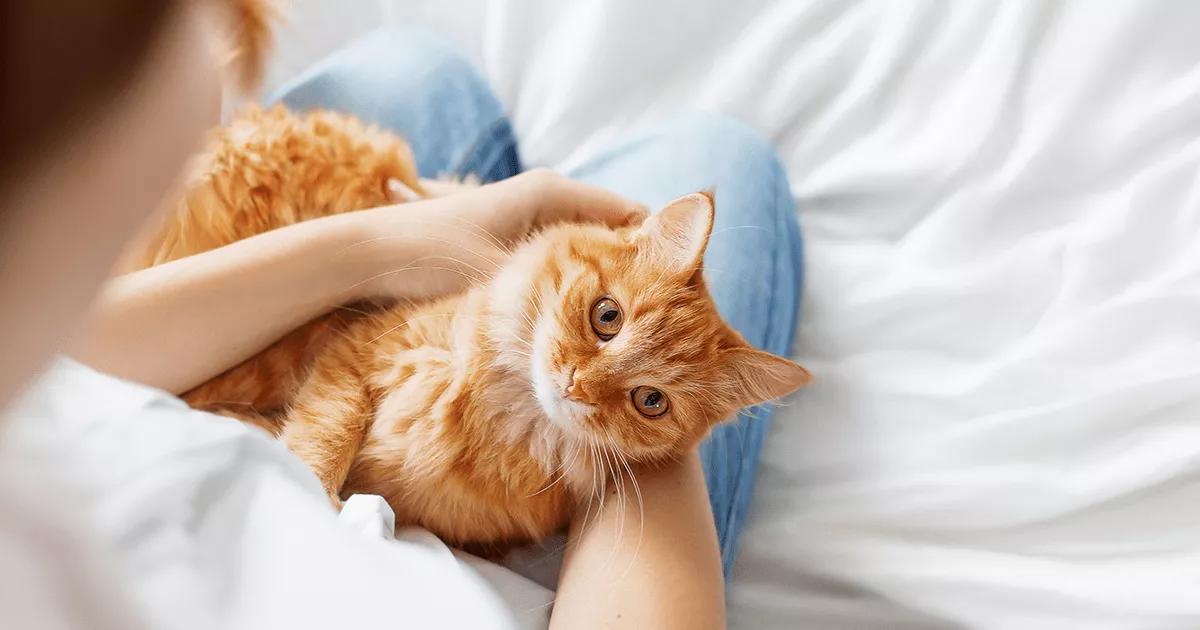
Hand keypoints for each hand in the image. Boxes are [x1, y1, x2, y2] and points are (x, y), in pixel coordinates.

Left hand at [345, 169, 646, 300]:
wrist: (369, 252)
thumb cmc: (433, 257)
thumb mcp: (506, 278)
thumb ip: (563, 289)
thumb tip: (610, 318)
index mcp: (552, 192)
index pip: (631, 214)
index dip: (657, 252)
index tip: (673, 296)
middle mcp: (546, 195)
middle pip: (614, 230)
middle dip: (634, 269)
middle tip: (653, 319)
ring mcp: (530, 215)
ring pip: (588, 246)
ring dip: (604, 279)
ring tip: (622, 324)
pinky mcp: (514, 237)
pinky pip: (564, 256)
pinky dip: (577, 281)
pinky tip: (581, 318)